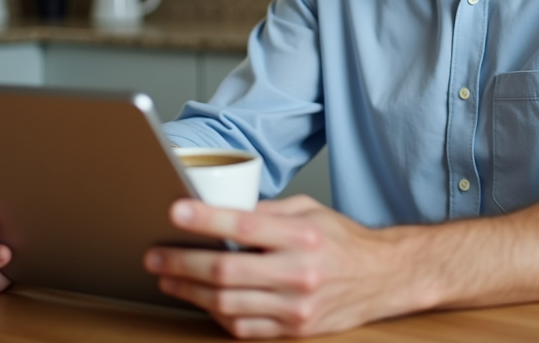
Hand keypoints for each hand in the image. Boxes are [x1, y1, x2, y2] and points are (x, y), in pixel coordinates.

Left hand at [144, 195, 413, 338]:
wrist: (383, 278)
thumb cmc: (343, 240)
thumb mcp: (310, 210)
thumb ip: (267, 212)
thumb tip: (222, 209)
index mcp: (302, 235)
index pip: (244, 226)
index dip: (205, 219)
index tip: (175, 211)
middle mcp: (299, 272)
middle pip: (226, 271)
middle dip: (181, 262)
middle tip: (155, 255)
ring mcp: (296, 307)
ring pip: (227, 304)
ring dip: (190, 292)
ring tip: (167, 279)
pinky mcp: (295, 330)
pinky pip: (244, 327)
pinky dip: (217, 315)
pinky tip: (201, 301)